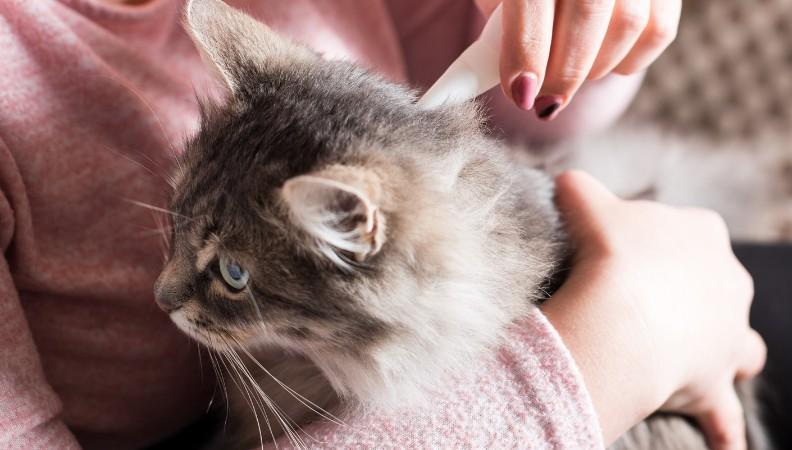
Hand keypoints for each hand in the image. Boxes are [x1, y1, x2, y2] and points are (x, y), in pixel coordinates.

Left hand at [475, 0, 680, 119]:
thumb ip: (496, 30)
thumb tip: (501, 83)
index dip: (527, 50)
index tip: (521, 95)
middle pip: (588, 11)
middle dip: (564, 72)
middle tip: (543, 102)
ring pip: (627, 25)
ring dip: (594, 68)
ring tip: (569, 76)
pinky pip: (658, 31)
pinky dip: (629, 60)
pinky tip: (604, 61)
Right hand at [543, 171, 765, 449]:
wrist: (620, 314)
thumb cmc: (609, 253)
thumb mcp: (587, 203)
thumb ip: (579, 188)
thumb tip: (564, 180)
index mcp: (703, 233)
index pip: (686, 232)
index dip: (651, 243)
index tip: (620, 253)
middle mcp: (728, 283)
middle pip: (714, 286)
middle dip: (689, 293)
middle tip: (641, 302)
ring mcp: (727, 334)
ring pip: (739, 344)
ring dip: (723, 349)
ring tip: (695, 358)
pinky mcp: (714, 382)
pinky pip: (725, 415)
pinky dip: (722, 431)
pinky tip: (721, 445)